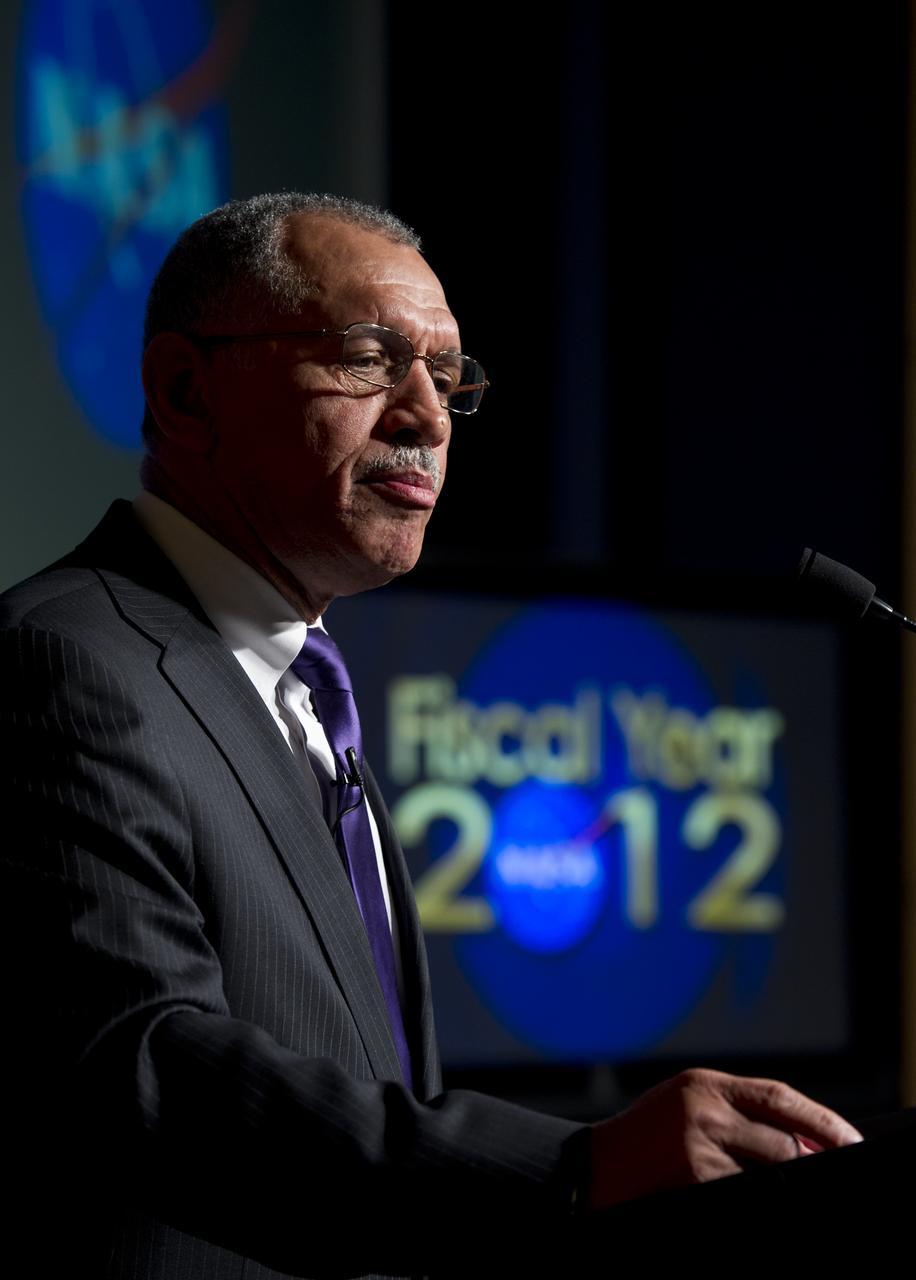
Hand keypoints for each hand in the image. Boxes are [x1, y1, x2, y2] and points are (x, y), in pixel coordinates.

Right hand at [587, 1067, 862, 1208]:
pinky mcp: (693, 1178)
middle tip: (830, 1169)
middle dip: (813, 1159)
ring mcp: (698, 1146)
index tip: (852, 1140)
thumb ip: (736, 1116)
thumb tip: (800, 1141)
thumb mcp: (687, 1109)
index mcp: (704, 1084)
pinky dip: (756, 1191)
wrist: (592, 1167)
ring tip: (784, 1180)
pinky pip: (743, 1190)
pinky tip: (750, 1188)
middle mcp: (703, 1109)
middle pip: (783, 1138)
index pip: (779, 1097)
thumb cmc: (644, 1141)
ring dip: (786, 1180)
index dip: (822, 1119)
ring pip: (771, 1170)